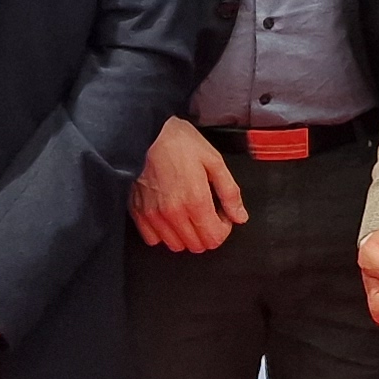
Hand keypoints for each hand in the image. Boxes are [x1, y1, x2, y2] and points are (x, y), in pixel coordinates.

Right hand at [128, 117, 247, 253]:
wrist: (146, 132)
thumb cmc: (179, 142)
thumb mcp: (214, 161)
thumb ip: (230, 192)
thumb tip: (240, 216)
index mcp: (195, 200)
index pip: (214, 239)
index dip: (224, 229)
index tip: (221, 214)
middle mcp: (173, 213)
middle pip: (197, 246)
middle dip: (207, 232)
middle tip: (207, 211)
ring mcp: (153, 215)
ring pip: (176, 246)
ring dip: (187, 235)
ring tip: (188, 213)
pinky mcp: (138, 213)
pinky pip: (153, 239)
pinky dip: (163, 233)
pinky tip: (169, 216)